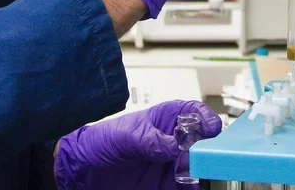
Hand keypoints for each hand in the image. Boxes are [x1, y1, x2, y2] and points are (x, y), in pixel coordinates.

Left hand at [55, 100, 221, 189]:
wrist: (83, 171)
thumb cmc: (99, 142)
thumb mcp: (123, 136)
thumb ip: (149, 140)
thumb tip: (173, 146)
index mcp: (164, 119)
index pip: (193, 112)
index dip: (205, 117)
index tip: (211, 127)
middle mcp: (172, 141)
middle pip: (202, 141)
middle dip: (206, 148)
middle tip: (200, 156)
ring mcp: (171, 164)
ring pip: (198, 167)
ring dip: (201, 171)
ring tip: (191, 174)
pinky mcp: (167, 185)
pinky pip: (187, 187)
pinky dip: (192, 186)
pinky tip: (189, 186)